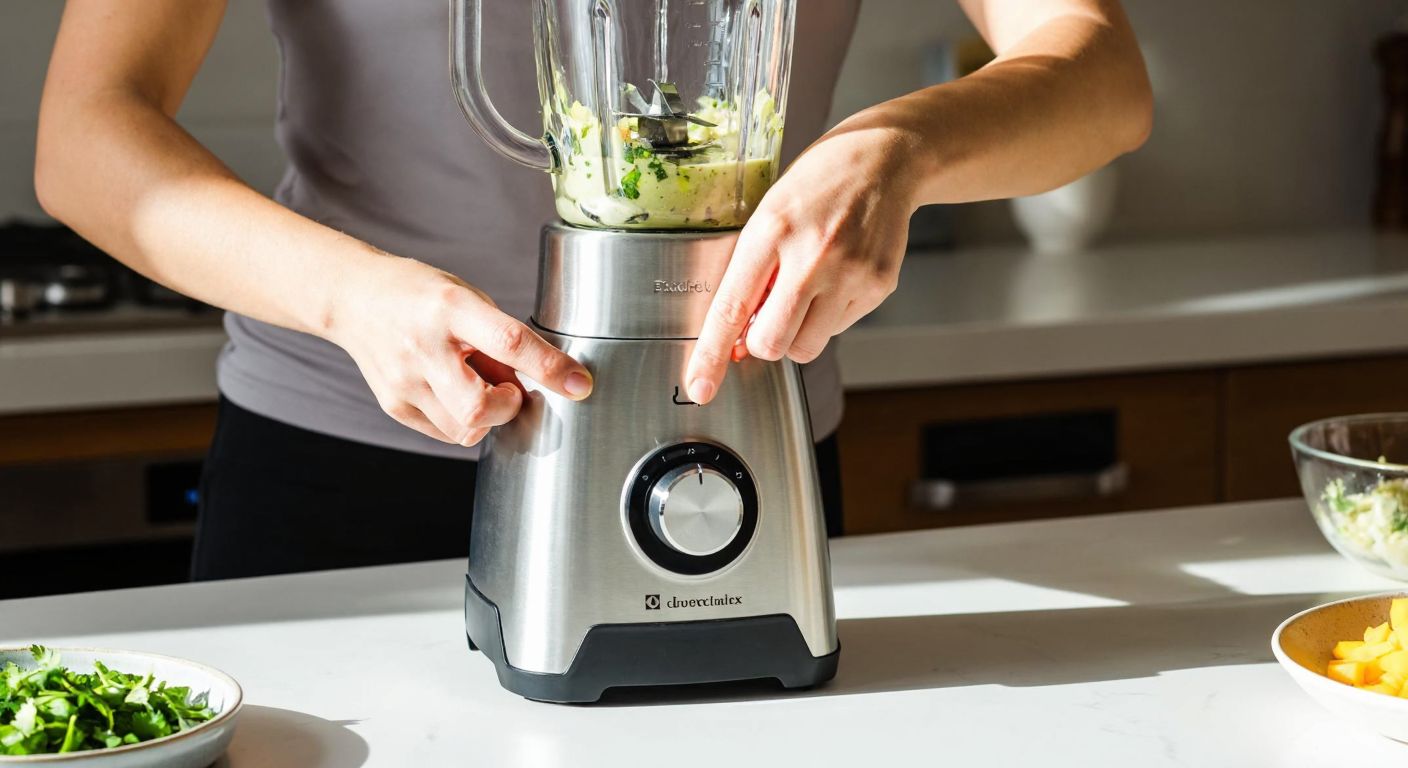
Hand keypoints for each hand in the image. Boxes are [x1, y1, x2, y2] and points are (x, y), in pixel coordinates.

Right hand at [329, 256, 592, 446]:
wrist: (354, 299)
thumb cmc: (420, 294)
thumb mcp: (466, 297)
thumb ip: (501, 339)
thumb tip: (538, 380)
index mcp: (450, 307)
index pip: (509, 341)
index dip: (550, 367)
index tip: (579, 384)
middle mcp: (424, 345)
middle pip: (478, 407)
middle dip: (509, 407)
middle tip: (510, 390)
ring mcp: (405, 380)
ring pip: (464, 430)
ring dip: (487, 417)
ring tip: (475, 385)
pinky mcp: (394, 405)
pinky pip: (445, 433)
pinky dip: (463, 421)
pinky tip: (454, 392)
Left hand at [685, 122, 913, 403]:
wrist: (883, 159)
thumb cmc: (817, 185)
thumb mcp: (769, 215)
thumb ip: (751, 274)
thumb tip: (737, 337)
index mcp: (771, 231)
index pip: (731, 307)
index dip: (710, 354)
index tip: (699, 387)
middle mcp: (812, 255)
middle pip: (773, 344)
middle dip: (764, 342)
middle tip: (770, 315)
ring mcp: (850, 273)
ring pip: (807, 346)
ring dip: (799, 332)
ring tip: (808, 289)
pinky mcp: (878, 286)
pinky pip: (840, 329)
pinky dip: (830, 315)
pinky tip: (838, 276)